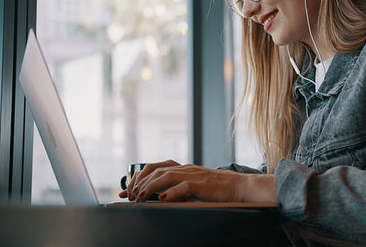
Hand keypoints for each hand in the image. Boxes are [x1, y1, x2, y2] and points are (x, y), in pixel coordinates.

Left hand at [118, 160, 277, 202]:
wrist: (239, 187)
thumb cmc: (216, 189)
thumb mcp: (192, 188)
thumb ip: (177, 189)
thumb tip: (158, 197)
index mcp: (182, 168)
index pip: (154, 167)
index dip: (138, 177)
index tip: (126, 191)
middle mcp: (185, 168)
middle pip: (156, 169)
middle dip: (140, 182)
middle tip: (131, 196)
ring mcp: (193, 174)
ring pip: (166, 175)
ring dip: (150, 186)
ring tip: (140, 197)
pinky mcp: (202, 183)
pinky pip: (184, 185)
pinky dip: (171, 192)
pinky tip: (162, 198)